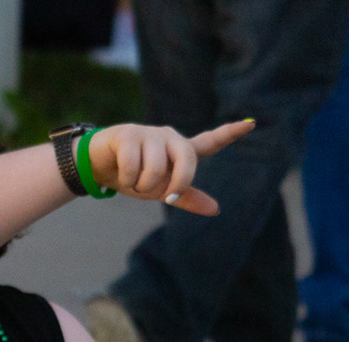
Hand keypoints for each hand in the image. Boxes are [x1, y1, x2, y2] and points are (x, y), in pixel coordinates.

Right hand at [85, 120, 253, 215]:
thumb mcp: (160, 191)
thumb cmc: (133, 177)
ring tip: (132, 180)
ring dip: (141, 185)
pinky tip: (119, 174)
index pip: (209, 143)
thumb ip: (187, 197)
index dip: (229, 134)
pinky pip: (133, 167)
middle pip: (187, 161)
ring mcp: (149, 133)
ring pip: (155, 170)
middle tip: (166, 197)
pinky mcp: (128, 134)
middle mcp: (169, 137)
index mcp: (180, 150)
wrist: (97, 168)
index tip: (251, 125)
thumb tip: (216, 209)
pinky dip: (126, 179)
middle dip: (177, 183)